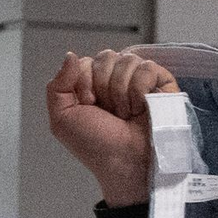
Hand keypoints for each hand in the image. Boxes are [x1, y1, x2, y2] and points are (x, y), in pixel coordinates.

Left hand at [46, 49, 178, 206]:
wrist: (124, 162)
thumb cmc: (96, 146)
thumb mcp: (62, 120)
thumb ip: (57, 86)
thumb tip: (70, 55)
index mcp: (92, 85)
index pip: (84, 62)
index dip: (84, 85)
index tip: (89, 109)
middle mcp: (115, 79)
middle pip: (105, 57)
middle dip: (103, 88)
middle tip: (109, 113)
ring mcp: (138, 79)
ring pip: (126, 60)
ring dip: (121, 93)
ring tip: (125, 115)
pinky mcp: (160, 81)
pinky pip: (146, 67)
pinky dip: (139, 91)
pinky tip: (140, 109)